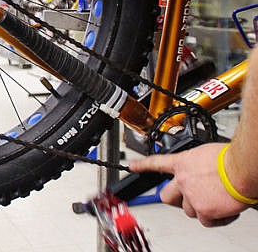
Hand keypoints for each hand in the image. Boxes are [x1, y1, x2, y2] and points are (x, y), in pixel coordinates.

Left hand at [129, 143, 247, 226]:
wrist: (241, 168)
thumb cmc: (229, 158)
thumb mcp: (205, 153)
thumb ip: (197, 164)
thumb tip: (201, 170)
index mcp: (183, 163)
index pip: (156, 163)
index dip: (142, 165)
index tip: (133, 166)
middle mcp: (183, 180)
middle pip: (167, 196)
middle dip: (175, 198)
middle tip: (189, 197)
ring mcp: (192, 197)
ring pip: (189, 210)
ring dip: (201, 207)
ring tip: (218, 199)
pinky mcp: (204, 211)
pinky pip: (206, 221)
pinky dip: (216, 218)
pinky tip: (225, 209)